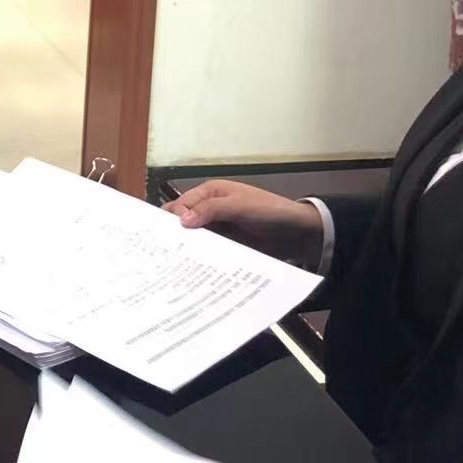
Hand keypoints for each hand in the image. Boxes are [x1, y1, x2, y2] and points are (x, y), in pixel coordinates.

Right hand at [162, 179, 324, 265]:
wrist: (298, 233)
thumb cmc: (269, 211)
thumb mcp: (240, 206)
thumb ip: (211, 210)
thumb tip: (181, 221)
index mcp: (210, 192)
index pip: (181, 204)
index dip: (173, 219)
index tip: (169, 237)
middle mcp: (209, 209)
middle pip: (183, 221)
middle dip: (174, 233)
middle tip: (164, 252)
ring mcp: (217, 228)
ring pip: (194, 238)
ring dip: (187, 248)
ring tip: (174, 266)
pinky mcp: (225, 245)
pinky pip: (207, 250)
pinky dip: (200, 257)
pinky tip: (192, 269)